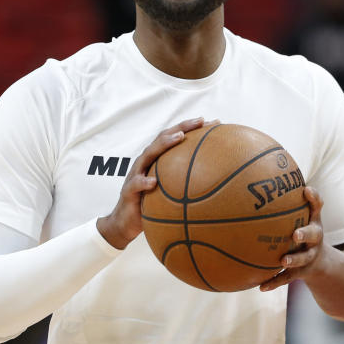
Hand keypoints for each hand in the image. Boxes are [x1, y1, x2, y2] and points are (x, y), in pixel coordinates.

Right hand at [96, 117, 207, 248]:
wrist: (127, 222)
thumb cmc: (152, 204)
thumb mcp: (171, 190)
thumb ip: (186, 182)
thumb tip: (217, 181)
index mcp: (157, 159)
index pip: (174, 138)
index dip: (191, 128)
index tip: (211, 121)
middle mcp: (146, 162)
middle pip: (162, 138)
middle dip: (182, 127)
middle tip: (200, 121)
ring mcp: (136, 174)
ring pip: (148, 154)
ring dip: (164, 144)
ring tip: (179, 138)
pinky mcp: (128, 190)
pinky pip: (136, 184)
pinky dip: (143, 182)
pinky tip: (153, 183)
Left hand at [259, 186, 325, 290]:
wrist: (320, 262)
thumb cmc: (301, 231)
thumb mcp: (299, 217)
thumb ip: (283, 203)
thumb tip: (249, 182)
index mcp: (313, 221)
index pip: (317, 206)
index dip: (314, 198)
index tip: (306, 190)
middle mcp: (315, 238)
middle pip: (314, 234)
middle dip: (306, 233)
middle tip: (295, 234)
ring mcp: (309, 256)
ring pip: (303, 259)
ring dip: (293, 259)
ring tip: (283, 260)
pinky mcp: (302, 272)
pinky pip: (287, 278)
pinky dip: (275, 282)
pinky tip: (261, 287)